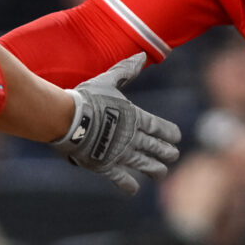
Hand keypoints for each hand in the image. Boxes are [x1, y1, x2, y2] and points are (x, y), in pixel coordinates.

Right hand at [50, 54, 181, 192]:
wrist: (68, 119)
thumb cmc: (86, 98)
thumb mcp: (107, 81)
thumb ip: (125, 71)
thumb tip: (141, 55)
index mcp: (134, 117)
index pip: (158, 127)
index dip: (169, 133)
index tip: (177, 138)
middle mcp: (131, 137)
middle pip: (154, 147)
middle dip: (165, 152)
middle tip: (173, 156)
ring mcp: (120, 153)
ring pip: (143, 163)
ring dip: (154, 169)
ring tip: (162, 173)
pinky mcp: (105, 165)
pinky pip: (120, 178)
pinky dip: (127, 184)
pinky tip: (134, 189)